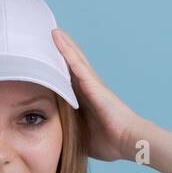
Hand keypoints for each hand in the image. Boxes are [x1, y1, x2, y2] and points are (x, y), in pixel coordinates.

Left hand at [51, 27, 146, 162]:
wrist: (128, 142)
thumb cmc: (109, 143)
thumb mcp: (80, 136)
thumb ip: (68, 131)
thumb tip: (54, 138)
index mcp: (83, 100)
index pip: (66, 80)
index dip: (57, 68)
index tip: (43, 59)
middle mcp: (88, 88)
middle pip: (70, 65)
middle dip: (59, 52)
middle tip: (45, 37)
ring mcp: (91, 84)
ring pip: (73, 59)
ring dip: (62, 44)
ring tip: (50, 30)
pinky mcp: (93, 84)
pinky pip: (76, 64)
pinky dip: (66, 50)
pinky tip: (57, 37)